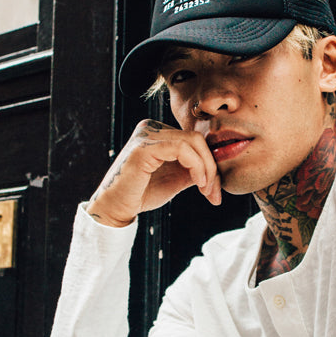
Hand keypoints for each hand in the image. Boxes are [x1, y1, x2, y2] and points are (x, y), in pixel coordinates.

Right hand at [87, 118, 221, 226]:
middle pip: (197, 139)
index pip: (194, 140)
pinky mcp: (144, 145)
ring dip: (207, 169)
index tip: (214, 190)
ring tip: (206, 190)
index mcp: (158, 132)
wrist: (117, 208)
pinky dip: (197, 166)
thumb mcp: (176, 178)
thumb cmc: (143, 194)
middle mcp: (151, 127)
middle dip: (212, 167)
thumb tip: (219, 167)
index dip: (211, 163)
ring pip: (193, 142)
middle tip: (213, 193)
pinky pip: (181, 149)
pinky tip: (198, 183)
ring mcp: (146, 134)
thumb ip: (195, 168)